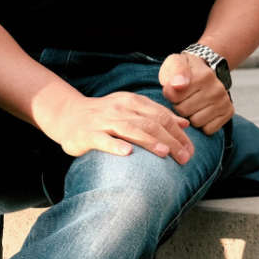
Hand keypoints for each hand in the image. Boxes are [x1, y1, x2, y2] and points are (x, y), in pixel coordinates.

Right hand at [44, 91, 192, 161]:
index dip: (178, 132)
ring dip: (149, 141)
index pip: (161, 116)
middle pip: (150, 123)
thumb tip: (185, 124)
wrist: (68, 114)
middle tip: (184, 157)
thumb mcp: (131, 110)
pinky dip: (115, 145)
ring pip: (130, 129)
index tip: (190, 149)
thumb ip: (157, 115)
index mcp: (133, 102)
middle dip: (170, 140)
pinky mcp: (87, 134)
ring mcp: (103, 121)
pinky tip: (127, 153)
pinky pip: (102, 139)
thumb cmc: (105, 115)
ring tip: (164, 152)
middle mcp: (120, 109)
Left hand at [160, 52, 234, 135]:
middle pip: (184, 111)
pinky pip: (208, 129)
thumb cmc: (186, 71)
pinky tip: (203, 112)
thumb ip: (174, 71)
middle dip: (180, 106)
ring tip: (194, 104)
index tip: (175, 89)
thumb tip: (179, 85)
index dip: (170, 95)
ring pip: (196, 122)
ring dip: (191, 116)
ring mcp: (224, 101)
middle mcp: (217, 88)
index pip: (174, 97)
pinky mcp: (229, 112)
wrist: (206, 71)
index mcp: (203, 75)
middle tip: (185, 97)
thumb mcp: (176, 63)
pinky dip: (203, 124)